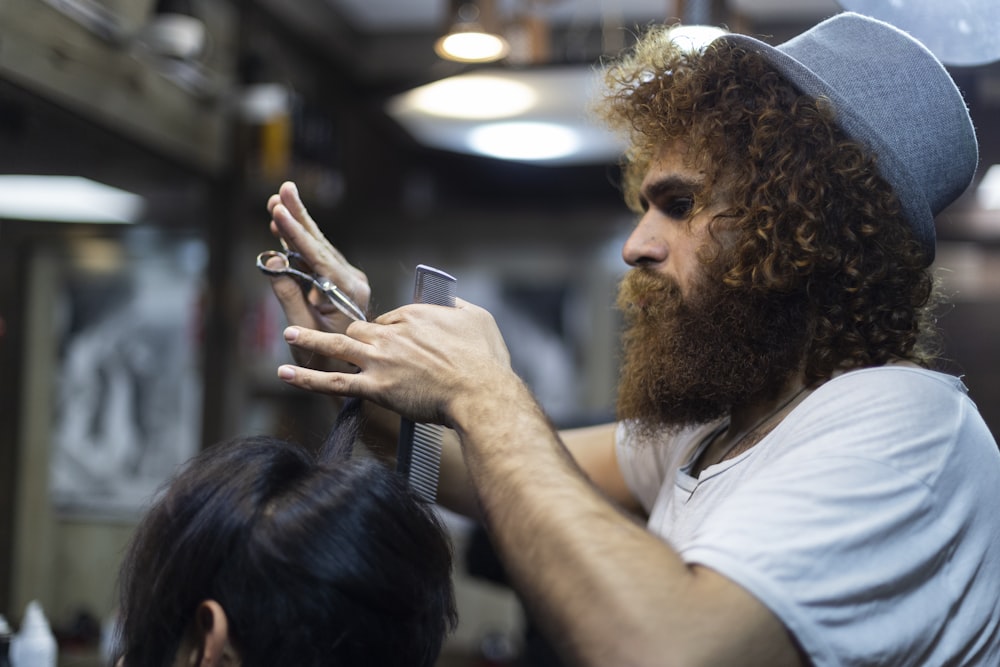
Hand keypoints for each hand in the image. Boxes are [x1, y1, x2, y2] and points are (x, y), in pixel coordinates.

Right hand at [266, 181, 370, 370]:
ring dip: (297, 225)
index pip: (318, 255)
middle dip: (298, 217)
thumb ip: (288, 293)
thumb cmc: (326, 359)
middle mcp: (352, 280)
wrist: (351, 374)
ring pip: (318, 247)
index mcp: (348, 291)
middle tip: (283, 190)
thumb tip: (273, 258)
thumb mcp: (302, 330)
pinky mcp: (339, 282)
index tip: (278, 210)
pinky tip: (282, 227)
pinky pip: (316, 258)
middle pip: (320, 243)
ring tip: (278, 202)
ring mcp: (347, 280)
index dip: (295, 232)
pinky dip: (299, 242)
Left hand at [277, 299, 513, 426]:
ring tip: (290, 333)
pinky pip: (334, 381)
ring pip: (338, 344)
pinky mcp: (375, 387)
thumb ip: (459, 307)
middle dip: (356, 337)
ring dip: (311, 338)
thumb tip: (453, 304)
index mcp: (415, 315)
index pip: (392, 318)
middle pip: (362, 329)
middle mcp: (393, 333)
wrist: (480, 392)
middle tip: (351, 344)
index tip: (396, 345)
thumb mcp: (478, 318)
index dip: (391, 332)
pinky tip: (286, 374)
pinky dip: (308, 378)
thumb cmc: (484, 360)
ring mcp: (380, 360)